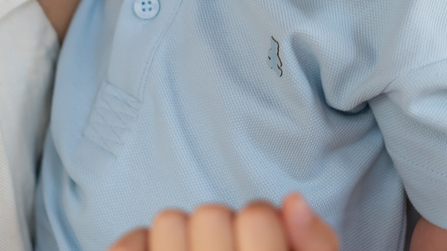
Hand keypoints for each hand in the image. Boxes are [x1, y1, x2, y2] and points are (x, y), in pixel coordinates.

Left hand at [108, 193, 337, 250]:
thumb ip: (317, 246)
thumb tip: (292, 200)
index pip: (258, 216)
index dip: (263, 225)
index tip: (263, 246)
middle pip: (211, 215)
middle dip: (222, 232)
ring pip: (168, 221)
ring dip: (182, 239)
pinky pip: (129, 245)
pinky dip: (142, 246)